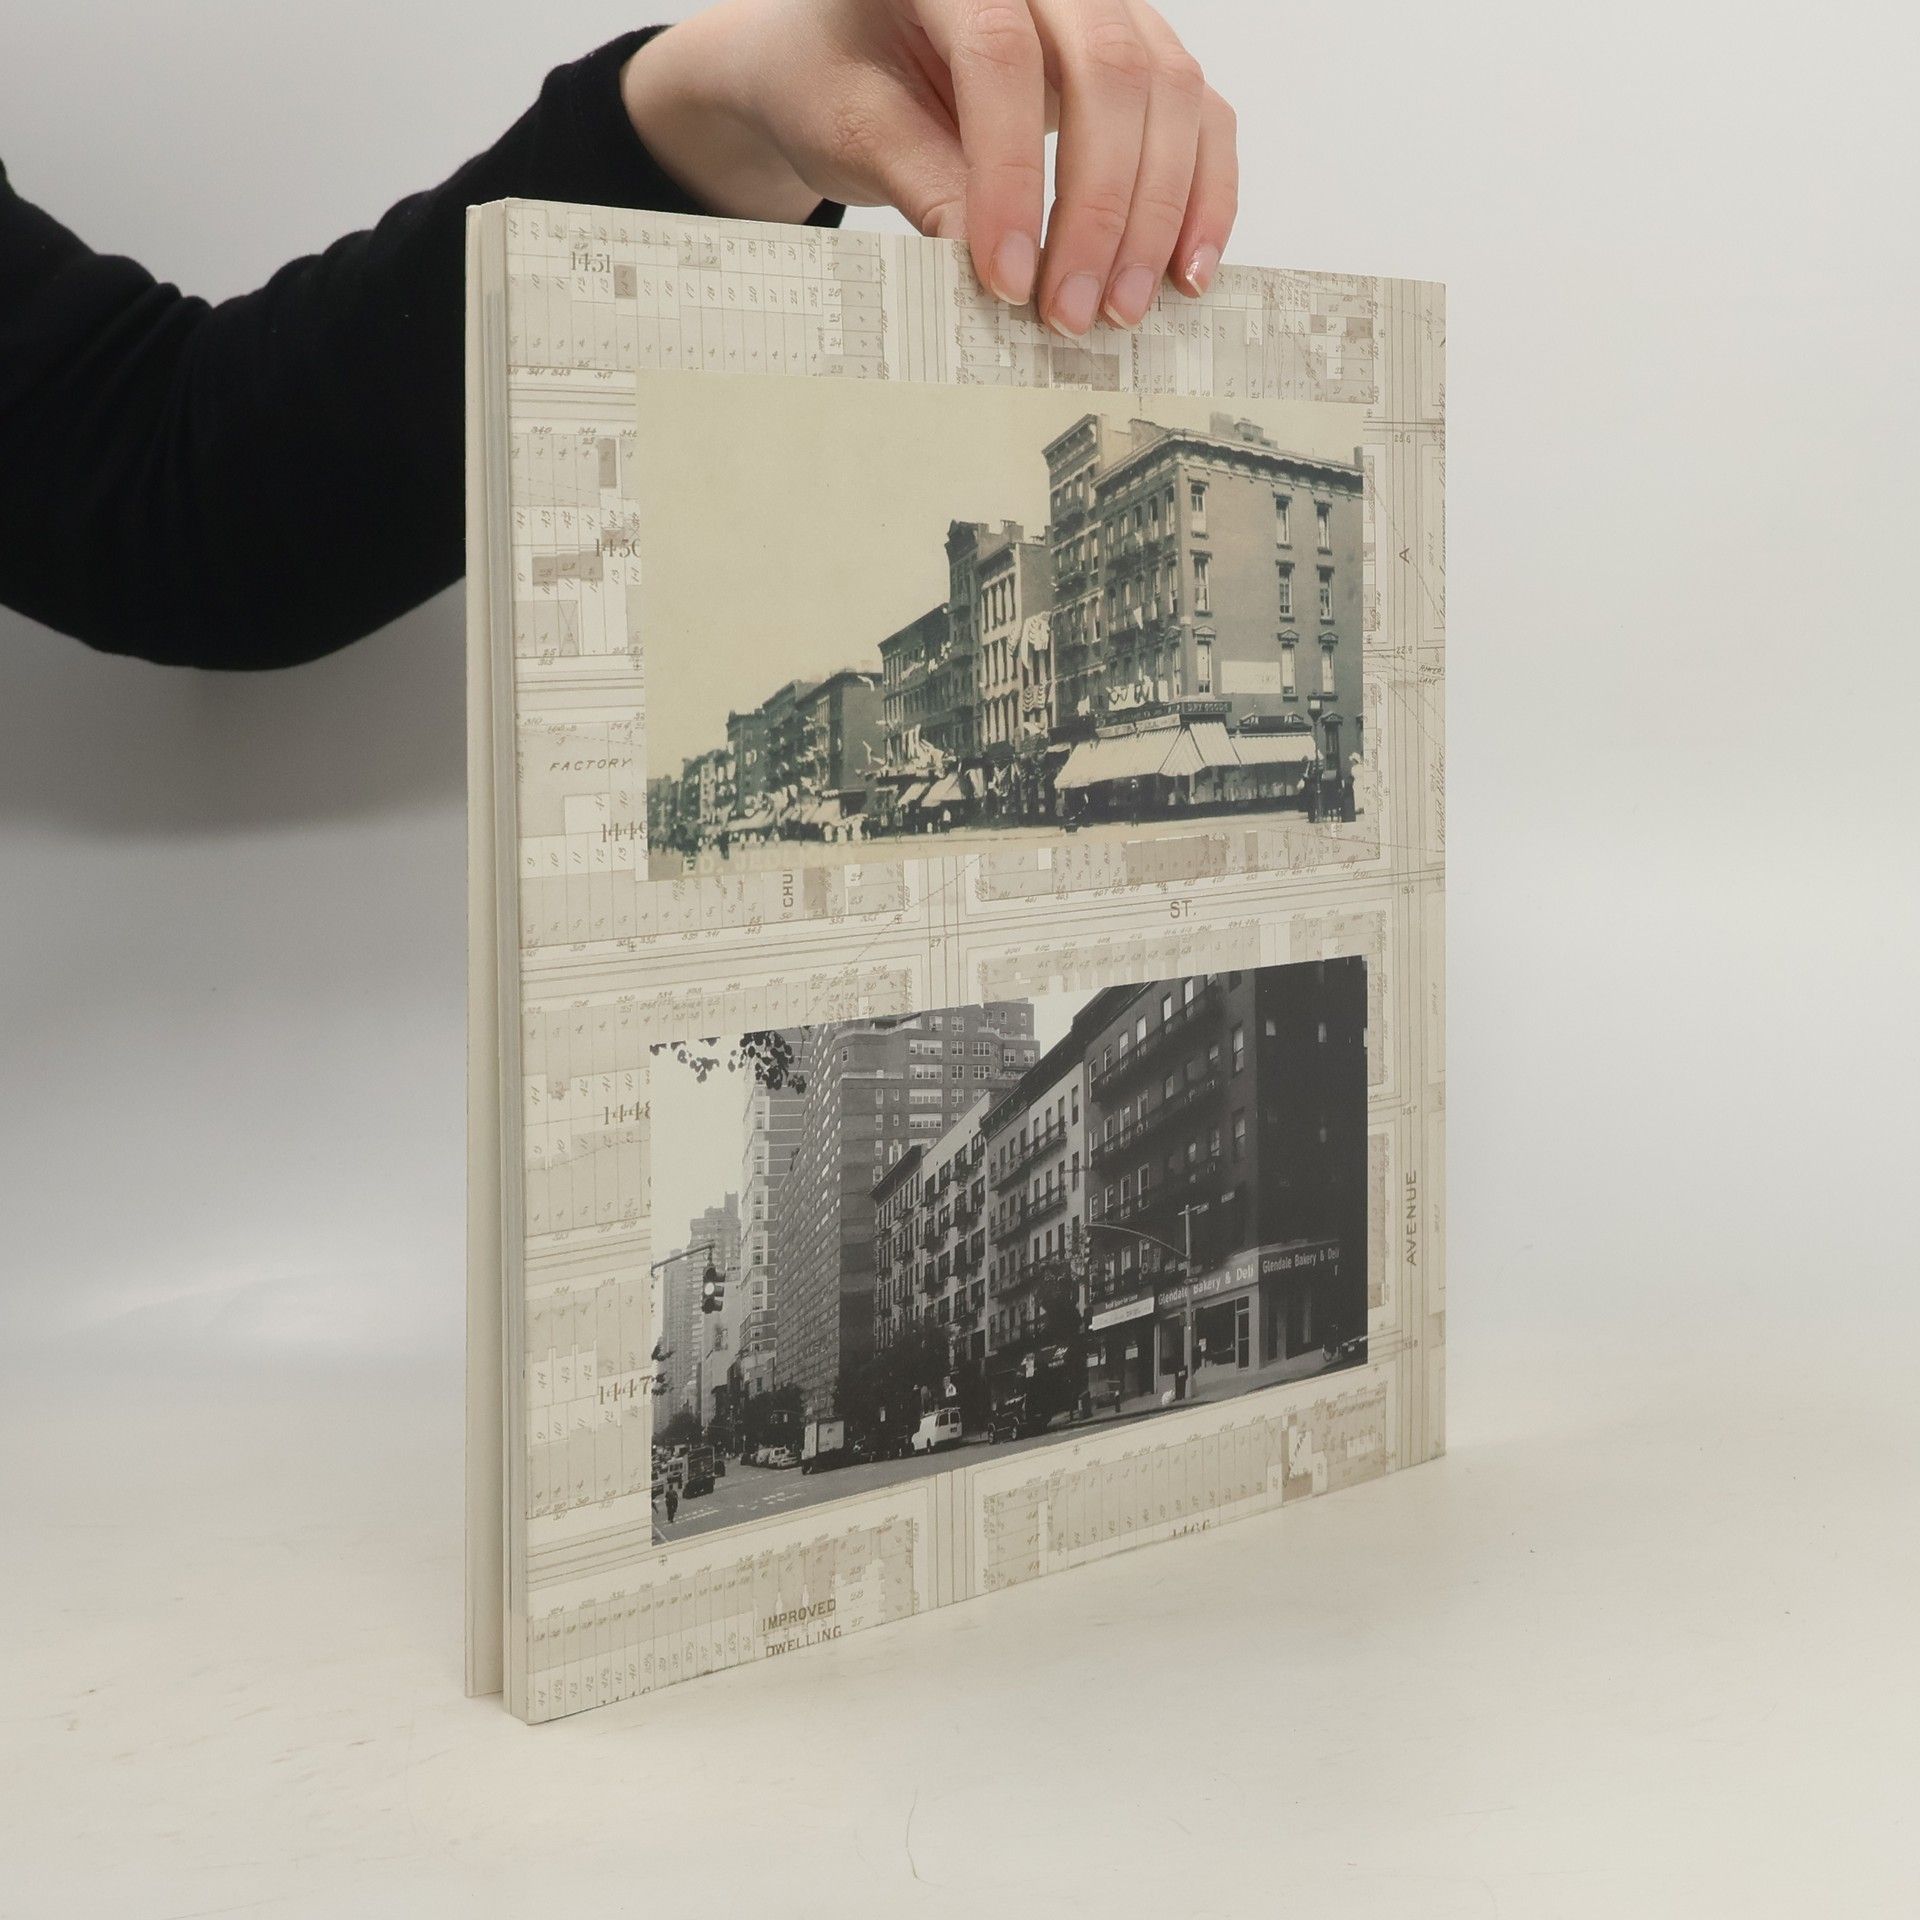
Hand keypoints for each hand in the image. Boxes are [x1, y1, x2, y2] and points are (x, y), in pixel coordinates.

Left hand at [620, 0, 1236, 333]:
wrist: (849, 51)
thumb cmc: (837, 74)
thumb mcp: (854, 126)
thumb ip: (924, 183)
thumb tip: (999, 270)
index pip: (1001, 58)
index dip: (1011, 176)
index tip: (1005, 278)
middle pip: (1109, 70)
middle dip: (1098, 209)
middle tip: (1069, 313)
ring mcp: (1109, 7)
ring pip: (1169, 92)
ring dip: (1157, 214)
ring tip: (1120, 309)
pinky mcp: (1144, 55)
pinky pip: (1200, 115)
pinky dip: (1204, 196)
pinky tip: (1185, 271)